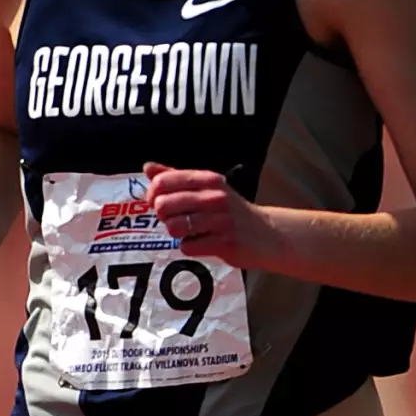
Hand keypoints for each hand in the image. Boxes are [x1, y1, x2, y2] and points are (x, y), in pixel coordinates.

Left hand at [141, 161, 263, 265]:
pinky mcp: (224, 242)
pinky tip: (201, 242)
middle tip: (174, 218)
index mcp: (208, 179)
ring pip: (174, 227)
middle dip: (163, 216)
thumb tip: (148, 168)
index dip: (152, 194)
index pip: (163, 181)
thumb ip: (177, 177)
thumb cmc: (230, 210)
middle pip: (163, 205)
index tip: (157, 202)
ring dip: (176, 232)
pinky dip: (189, 247)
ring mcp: (221, 220)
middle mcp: (215, 196)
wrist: (267, 233)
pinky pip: (188, 247)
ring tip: (188, 231)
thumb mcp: (208, 188)